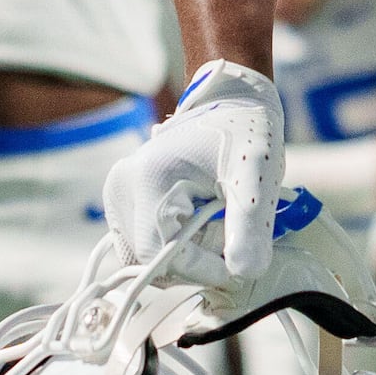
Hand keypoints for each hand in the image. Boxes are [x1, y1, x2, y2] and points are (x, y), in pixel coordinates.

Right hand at [103, 61, 283, 281]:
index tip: (237, 270)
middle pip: (151, 260)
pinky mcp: (123, 199)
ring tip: (215, 227)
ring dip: (184, 256)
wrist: (228, 101)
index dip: (201, 271)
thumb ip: (251, 226)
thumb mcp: (256, 177)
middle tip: (230, 245)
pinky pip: (143, 241)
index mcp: (148, 180)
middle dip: (194, 263)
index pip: (163, 257)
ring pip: (145, 256)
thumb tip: (244, 273)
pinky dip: (173, 244)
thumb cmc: (243, 132)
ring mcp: (118, 194)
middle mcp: (122, 188)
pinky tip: (200, 224)